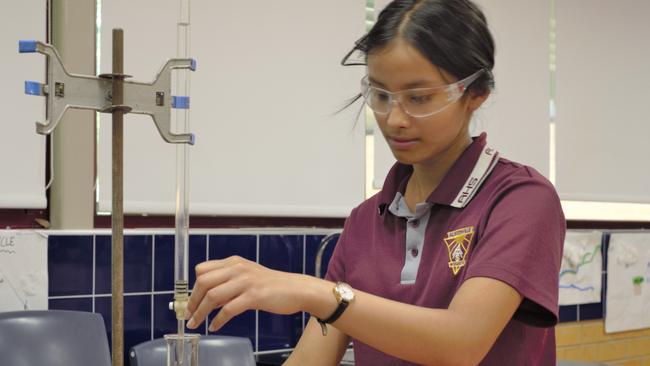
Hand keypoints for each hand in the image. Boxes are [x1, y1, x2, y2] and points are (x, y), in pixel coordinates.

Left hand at [185, 255, 307, 331]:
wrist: (296, 289)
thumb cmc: (271, 285)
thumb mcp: (247, 277)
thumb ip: (228, 284)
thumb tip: (207, 299)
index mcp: (234, 262)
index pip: (203, 269)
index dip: (193, 287)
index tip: (190, 301)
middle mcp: (238, 269)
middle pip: (204, 282)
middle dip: (193, 301)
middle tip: (189, 315)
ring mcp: (246, 281)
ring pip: (212, 296)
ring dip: (200, 313)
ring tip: (196, 323)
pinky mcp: (254, 296)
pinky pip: (228, 309)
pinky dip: (218, 320)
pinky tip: (214, 326)